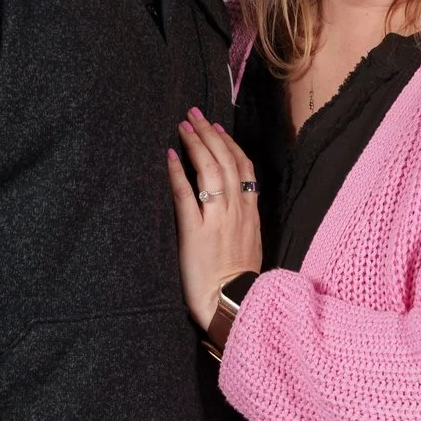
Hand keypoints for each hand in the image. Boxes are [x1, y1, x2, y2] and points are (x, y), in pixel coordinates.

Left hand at [167, 107, 262, 329]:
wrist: (234, 305)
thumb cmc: (240, 283)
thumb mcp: (250, 246)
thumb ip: (243, 223)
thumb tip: (234, 207)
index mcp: (251, 214)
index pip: (245, 169)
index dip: (231, 146)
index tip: (219, 129)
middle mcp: (237, 211)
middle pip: (227, 162)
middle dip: (211, 135)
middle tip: (196, 114)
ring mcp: (218, 220)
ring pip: (211, 171)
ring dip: (197, 144)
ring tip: (184, 126)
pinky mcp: (196, 232)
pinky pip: (186, 195)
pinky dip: (177, 172)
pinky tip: (169, 156)